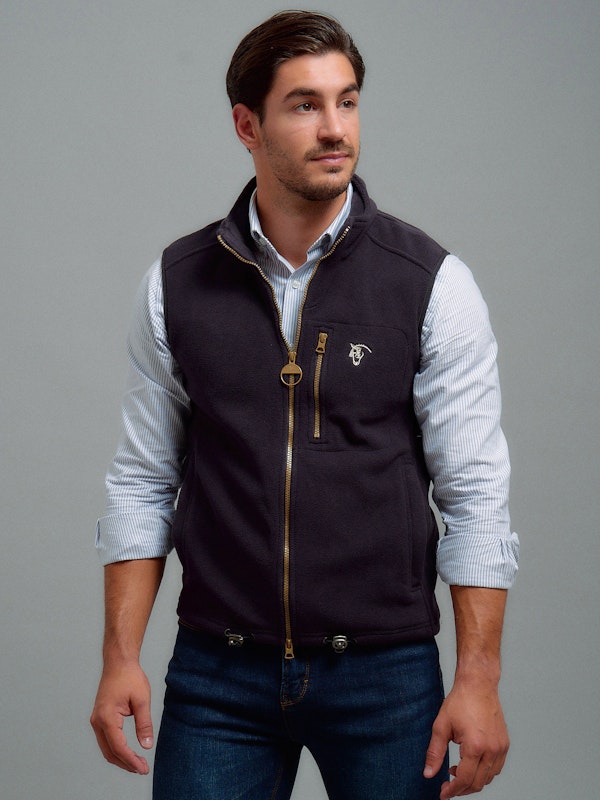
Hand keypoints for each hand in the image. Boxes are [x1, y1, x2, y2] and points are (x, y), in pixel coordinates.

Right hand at [90, 661, 153, 774]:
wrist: (118, 662)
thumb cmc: (129, 677)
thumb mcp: (142, 699)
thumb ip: (144, 724)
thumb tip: (147, 745)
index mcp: (106, 717)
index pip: (119, 747)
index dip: (131, 760)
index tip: (143, 768)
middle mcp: (97, 721)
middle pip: (110, 752)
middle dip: (126, 763)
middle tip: (143, 769)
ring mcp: (96, 720)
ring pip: (106, 748)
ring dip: (121, 758)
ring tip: (137, 764)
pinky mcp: (99, 719)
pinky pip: (106, 740)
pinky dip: (116, 749)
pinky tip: (128, 752)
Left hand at [423, 678, 508, 797]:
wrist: (478, 685)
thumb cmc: (460, 702)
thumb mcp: (441, 726)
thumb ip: (435, 752)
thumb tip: (428, 774)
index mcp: (475, 746)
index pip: (464, 779)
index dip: (452, 790)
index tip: (443, 794)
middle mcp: (492, 750)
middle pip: (478, 783)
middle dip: (462, 788)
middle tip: (447, 785)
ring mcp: (501, 747)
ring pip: (489, 778)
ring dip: (473, 781)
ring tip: (457, 771)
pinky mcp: (505, 744)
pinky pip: (496, 768)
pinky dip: (484, 772)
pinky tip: (471, 764)